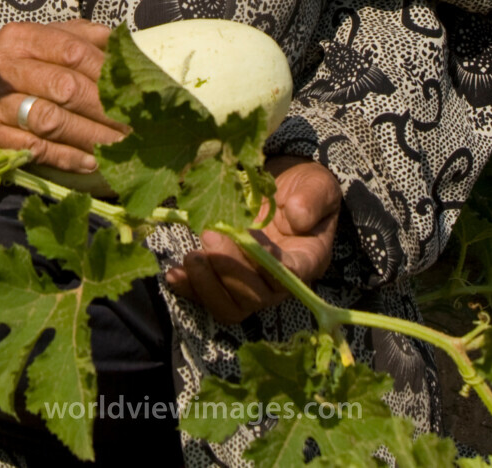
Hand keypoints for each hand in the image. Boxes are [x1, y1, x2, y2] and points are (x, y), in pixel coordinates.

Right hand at [0, 19, 125, 175]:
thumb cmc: (22, 63)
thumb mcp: (46, 39)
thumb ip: (83, 37)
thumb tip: (126, 46)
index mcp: (21, 37)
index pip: (71, 51)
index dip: (105, 71)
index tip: (134, 90)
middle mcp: (4, 68)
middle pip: (64, 88)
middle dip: (105, 109)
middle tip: (135, 125)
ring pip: (50, 121)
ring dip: (90, 136)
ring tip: (120, 146)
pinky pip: (34, 150)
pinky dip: (66, 157)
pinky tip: (91, 162)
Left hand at [164, 156, 340, 323]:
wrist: (282, 187)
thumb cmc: (304, 188)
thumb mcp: (317, 185)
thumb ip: (313, 198)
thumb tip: (298, 216)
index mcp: (305, 259)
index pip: (289, 276)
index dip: (268, 266)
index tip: (251, 239)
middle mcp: (277, 281)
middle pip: (255, 297)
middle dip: (230, 271)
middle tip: (210, 235)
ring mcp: (250, 283)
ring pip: (230, 306)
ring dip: (207, 285)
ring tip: (191, 257)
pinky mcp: (226, 279)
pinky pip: (208, 297)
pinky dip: (189, 289)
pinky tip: (174, 274)